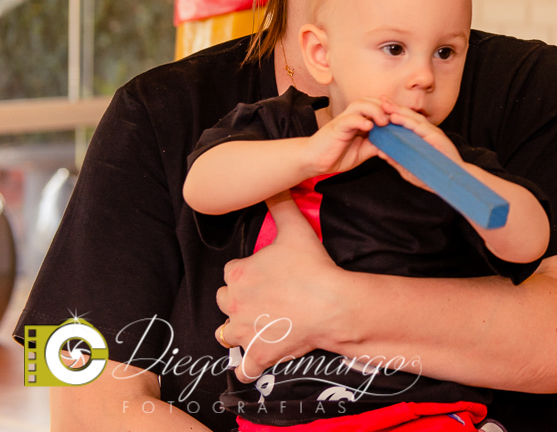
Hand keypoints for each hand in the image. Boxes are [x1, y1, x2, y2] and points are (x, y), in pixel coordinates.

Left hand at [216, 192, 347, 381]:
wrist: (331, 304)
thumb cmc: (312, 267)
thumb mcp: (296, 230)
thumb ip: (281, 206)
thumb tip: (274, 186)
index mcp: (237, 273)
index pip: (230, 271)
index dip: (246, 273)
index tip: (265, 274)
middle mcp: (232, 303)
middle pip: (225, 301)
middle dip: (240, 301)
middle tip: (266, 298)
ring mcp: (244, 332)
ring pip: (227, 333)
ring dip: (238, 331)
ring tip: (259, 325)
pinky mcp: (258, 355)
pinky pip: (243, 368)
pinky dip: (248, 366)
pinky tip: (257, 360)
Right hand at [305, 97, 401, 176]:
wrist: (314, 161)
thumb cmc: (337, 155)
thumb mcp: (363, 151)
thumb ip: (377, 145)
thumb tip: (395, 144)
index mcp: (361, 120)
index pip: (378, 107)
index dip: (391, 111)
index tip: (403, 120)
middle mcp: (353, 116)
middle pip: (371, 100)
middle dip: (386, 107)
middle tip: (396, 119)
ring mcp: (344, 120)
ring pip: (360, 104)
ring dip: (375, 110)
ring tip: (383, 122)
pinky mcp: (336, 127)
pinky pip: (349, 118)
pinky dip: (360, 121)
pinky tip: (368, 128)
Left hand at [375, 106, 463, 191]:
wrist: (452, 181)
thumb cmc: (432, 176)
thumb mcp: (409, 168)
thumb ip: (396, 160)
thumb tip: (380, 152)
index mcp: (422, 137)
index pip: (407, 122)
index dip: (394, 113)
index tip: (380, 107)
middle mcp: (427, 132)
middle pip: (409, 116)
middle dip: (394, 107)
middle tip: (380, 98)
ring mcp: (432, 133)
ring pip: (412, 118)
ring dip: (398, 110)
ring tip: (384, 104)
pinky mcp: (435, 137)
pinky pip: (418, 127)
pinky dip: (406, 121)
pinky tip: (394, 117)